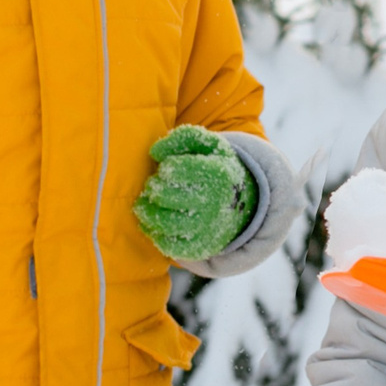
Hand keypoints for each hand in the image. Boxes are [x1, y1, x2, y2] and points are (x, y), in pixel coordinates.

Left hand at [133, 126, 256, 262]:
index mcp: (218, 173)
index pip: (177, 169)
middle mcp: (214, 202)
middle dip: (153, 188)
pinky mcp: (199, 247)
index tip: (166, 169)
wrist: (243, 202)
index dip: (165, 168)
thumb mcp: (208, 144)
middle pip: (166, 196)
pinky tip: (150, 221)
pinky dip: (153, 233)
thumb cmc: (215, 166)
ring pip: (165, 223)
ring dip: (146, 212)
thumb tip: (155, 152)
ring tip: (142, 204)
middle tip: (153, 185)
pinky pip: (169, 245)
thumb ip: (182, 138)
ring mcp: (207, 227)